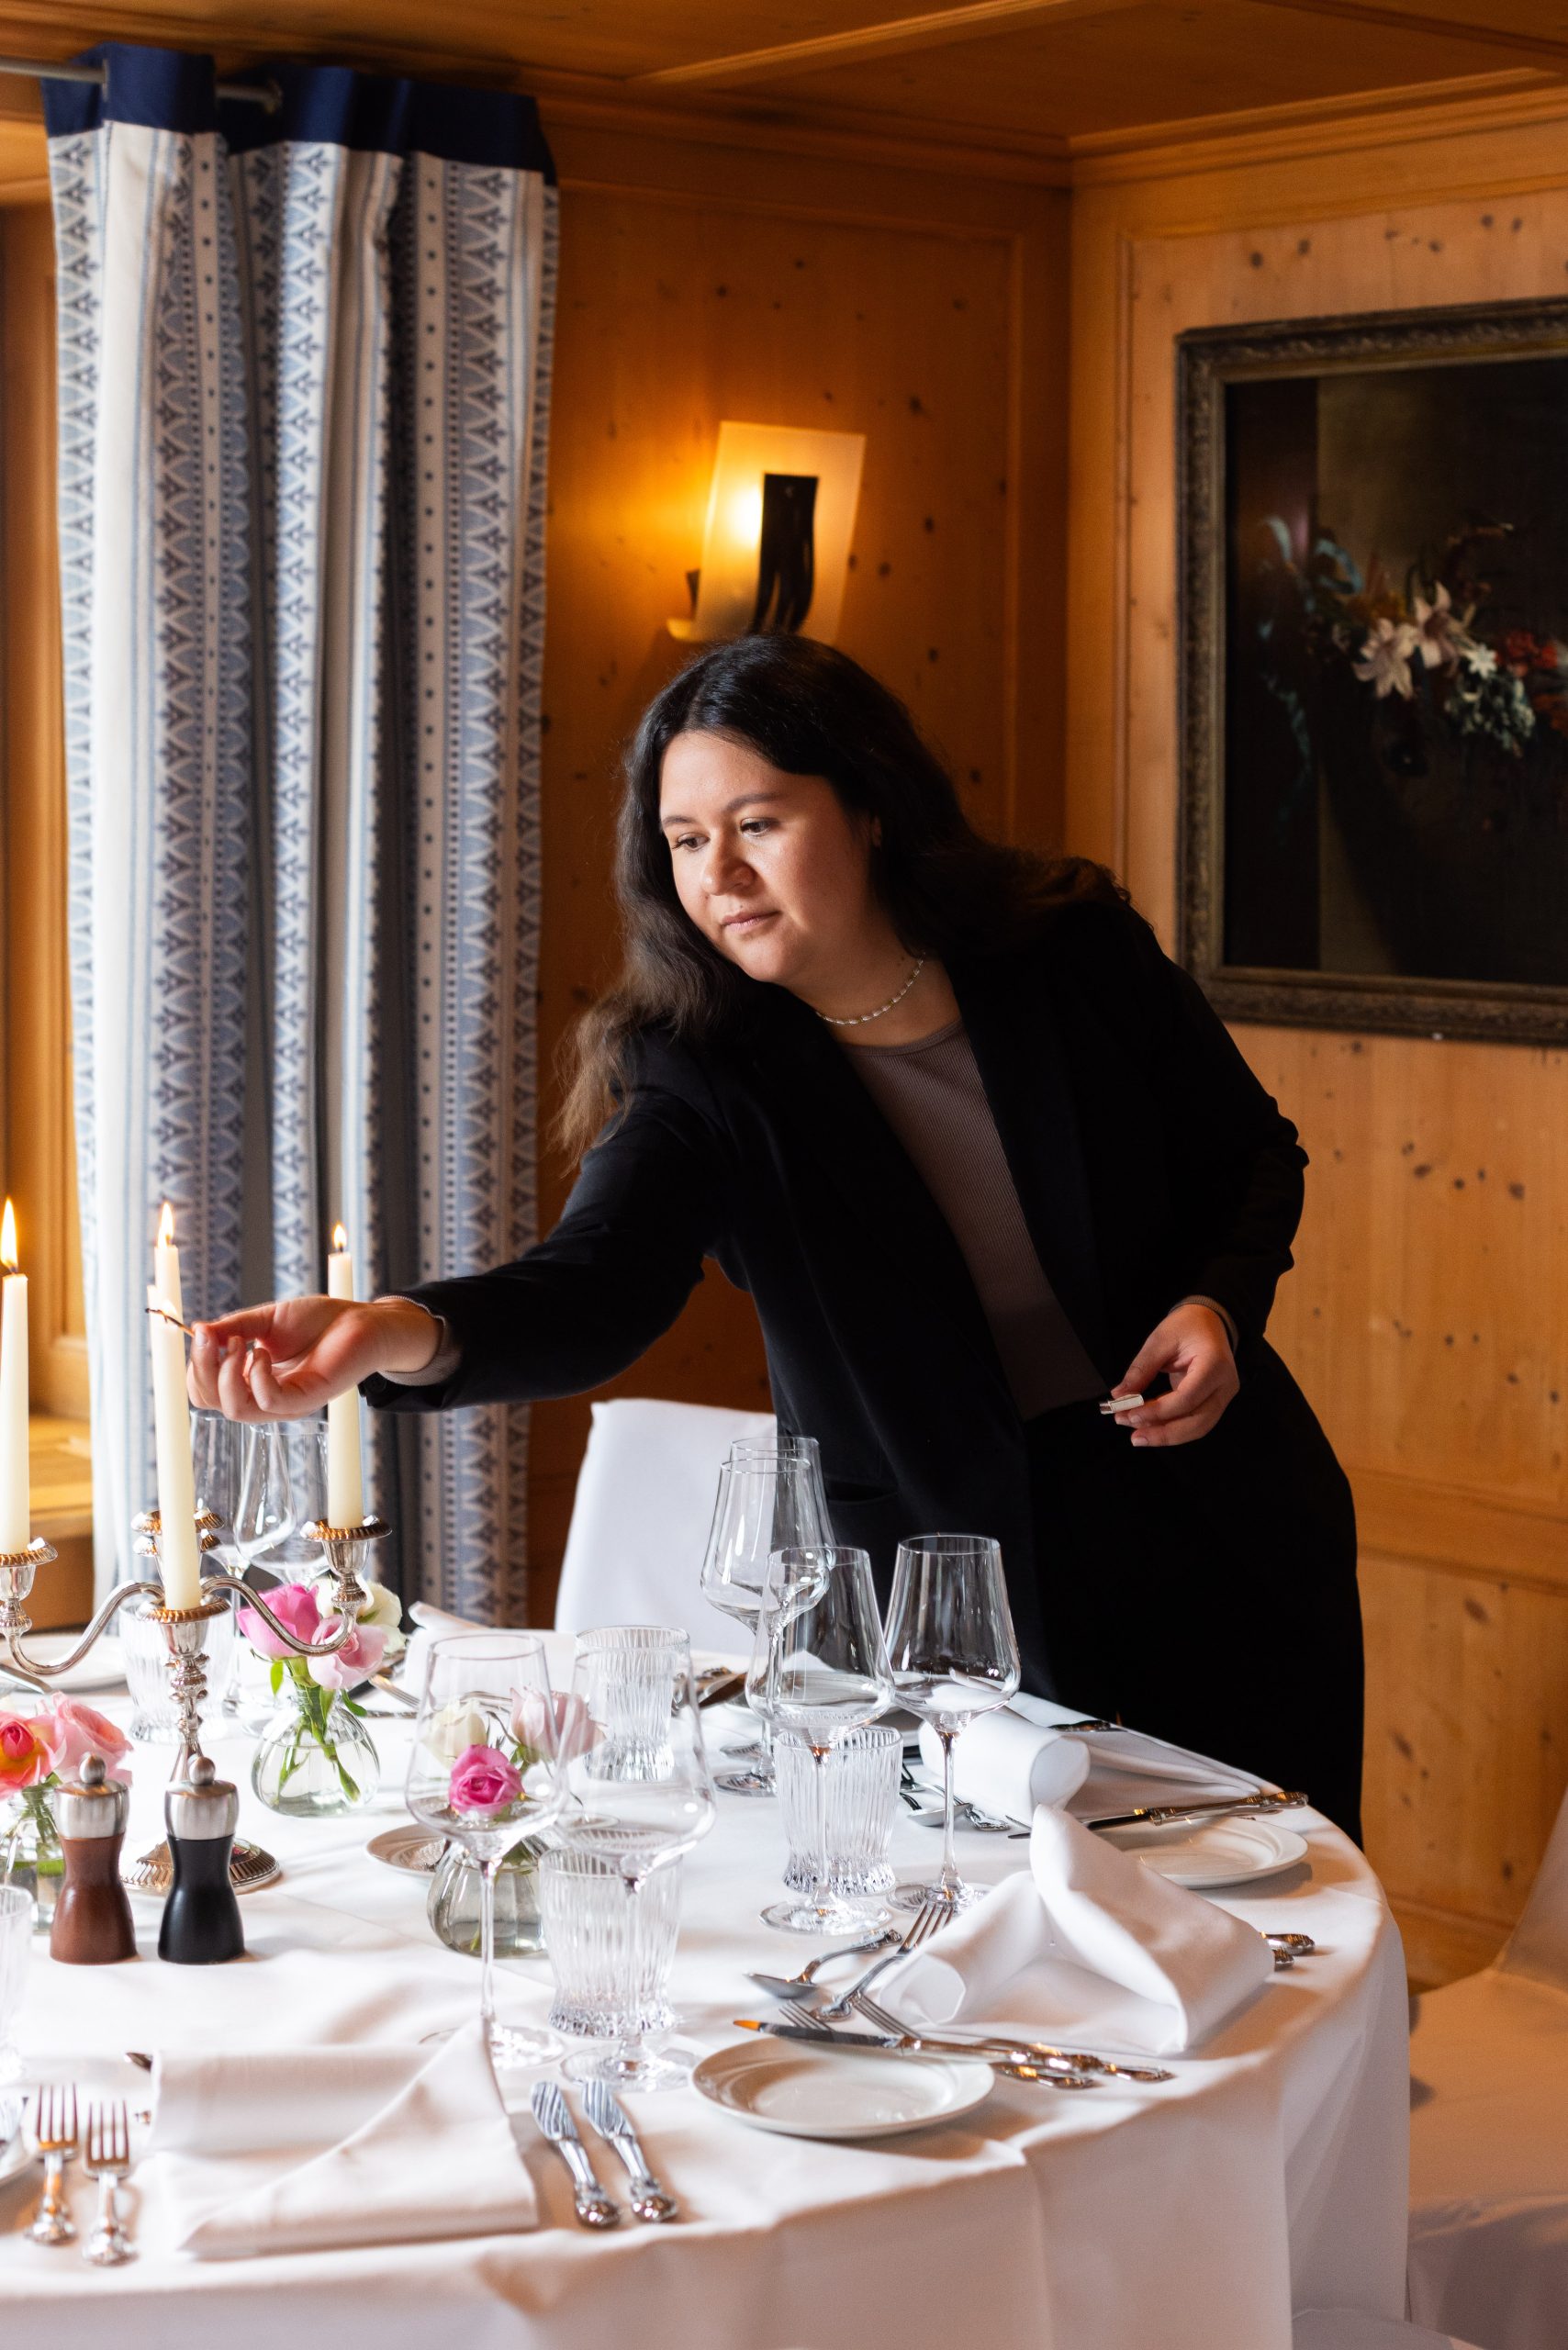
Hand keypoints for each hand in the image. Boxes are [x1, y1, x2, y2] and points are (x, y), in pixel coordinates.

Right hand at [186, 1295, 441, 1421]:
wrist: (363, 1320)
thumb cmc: (319, 1321)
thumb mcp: (266, 1319)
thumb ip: (233, 1327)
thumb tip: (196, 1330)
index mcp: (251, 1380)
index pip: (206, 1392)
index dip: (197, 1367)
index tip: (202, 1334)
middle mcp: (265, 1397)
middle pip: (213, 1402)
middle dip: (203, 1368)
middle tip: (214, 1338)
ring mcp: (286, 1402)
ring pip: (236, 1409)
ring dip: (227, 1373)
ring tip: (241, 1343)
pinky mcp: (308, 1399)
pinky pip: (269, 1402)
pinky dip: (257, 1376)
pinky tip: (263, 1352)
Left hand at [1110, 1303, 1237, 1448]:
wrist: (1209, 1321)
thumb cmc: (1187, 1326)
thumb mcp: (1160, 1340)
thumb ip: (1141, 1370)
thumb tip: (1120, 1396)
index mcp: (1214, 1364)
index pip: (1187, 1398)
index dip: (1158, 1411)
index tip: (1131, 1414)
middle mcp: (1225, 1385)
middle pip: (1197, 1422)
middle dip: (1163, 1433)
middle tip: (1134, 1436)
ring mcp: (1223, 1396)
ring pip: (1198, 1428)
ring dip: (1167, 1435)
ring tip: (1139, 1436)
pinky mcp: (1215, 1402)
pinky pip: (1195, 1422)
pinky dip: (1173, 1428)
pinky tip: (1151, 1428)